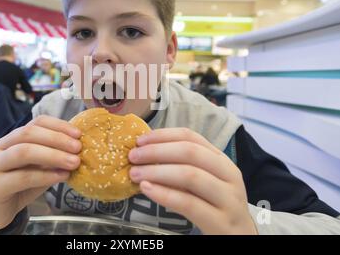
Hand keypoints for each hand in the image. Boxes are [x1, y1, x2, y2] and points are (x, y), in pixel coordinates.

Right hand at [0, 115, 81, 234]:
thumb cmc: (18, 186)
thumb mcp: (39, 168)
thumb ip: (53, 157)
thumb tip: (79, 150)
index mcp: (13, 138)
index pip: (36, 122)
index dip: (58, 125)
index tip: (78, 134)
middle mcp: (2, 147)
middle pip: (29, 133)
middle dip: (57, 138)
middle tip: (78, 148)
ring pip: (24, 152)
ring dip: (53, 155)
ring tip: (74, 162)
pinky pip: (22, 177)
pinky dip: (45, 175)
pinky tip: (61, 177)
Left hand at [128, 128, 256, 234]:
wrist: (240, 237)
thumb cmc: (214, 205)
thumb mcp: (204, 181)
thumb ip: (182, 166)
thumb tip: (145, 153)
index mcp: (221, 160)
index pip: (191, 137)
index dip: (163, 136)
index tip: (139, 140)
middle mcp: (229, 175)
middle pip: (190, 153)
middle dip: (157, 152)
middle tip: (133, 157)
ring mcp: (228, 199)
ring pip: (190, 176)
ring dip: (158, 172)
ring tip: (135, 175)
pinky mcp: (221, 222)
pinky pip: (189, 204)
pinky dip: (165, 195)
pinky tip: (147, 190)